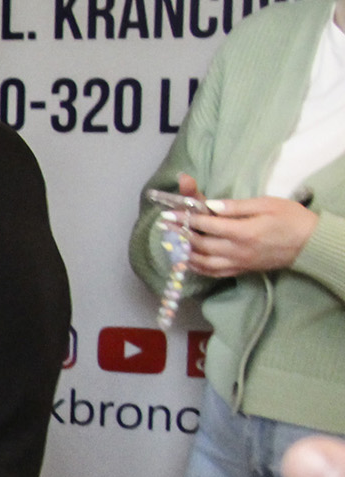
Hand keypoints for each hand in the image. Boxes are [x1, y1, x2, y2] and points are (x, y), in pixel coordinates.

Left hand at [175, 173, 317, 276]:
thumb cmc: (291, 218)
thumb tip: (209, 205)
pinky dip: (198, 267)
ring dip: (184, 252)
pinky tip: (188, 260)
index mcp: (242, 231)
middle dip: (180, 234)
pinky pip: (214, 272)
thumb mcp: (266, 204)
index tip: (169, 213)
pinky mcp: (242, 270)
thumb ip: (236, 206)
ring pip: (203, 262)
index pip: (206, 225)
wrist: (310, 244)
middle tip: (166, 225)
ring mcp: (239, 263)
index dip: (185, 218)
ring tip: (171, 242)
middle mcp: (237, 250)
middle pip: (200, 244)